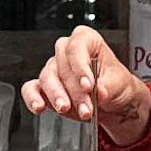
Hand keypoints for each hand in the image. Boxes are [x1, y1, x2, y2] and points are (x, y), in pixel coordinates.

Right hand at [21, 27, 150, 149]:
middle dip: (73, 90)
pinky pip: (31, 89)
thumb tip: (100, 92)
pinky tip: (39, 107)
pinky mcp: (45, 87)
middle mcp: (67, 52)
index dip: (80, 67)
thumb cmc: (115, 84)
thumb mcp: (119, 83)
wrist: (113, 103)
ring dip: (57, 96)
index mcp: (86, 41)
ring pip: (46, 78)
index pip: (76, 47)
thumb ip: (109, 86)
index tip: (88, 85)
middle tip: (86, 107)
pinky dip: (33, 98)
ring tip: (67, 109)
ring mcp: (54, 69)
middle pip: (61, 65)